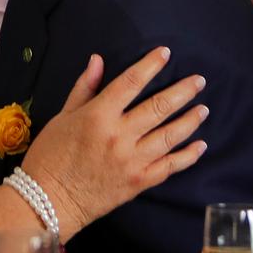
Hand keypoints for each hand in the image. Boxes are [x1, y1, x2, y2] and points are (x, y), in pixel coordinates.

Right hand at [19, 48, 207, 236]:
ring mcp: (132, 160)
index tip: (165, 53)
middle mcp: (120, 136)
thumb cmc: (51, 155)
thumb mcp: (62, 116)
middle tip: (199, 81)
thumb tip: (98, 59)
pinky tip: (201, 145)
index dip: (150, 65)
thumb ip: (84, 88)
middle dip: (182, 91)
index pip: (130, 83)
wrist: (49, 199)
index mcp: (99, 116)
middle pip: (159, 107)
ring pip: (170, 135)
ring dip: (190, 120)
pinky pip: (170, 167)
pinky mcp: (139, 182)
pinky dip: (188, 156)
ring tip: (203, 109)